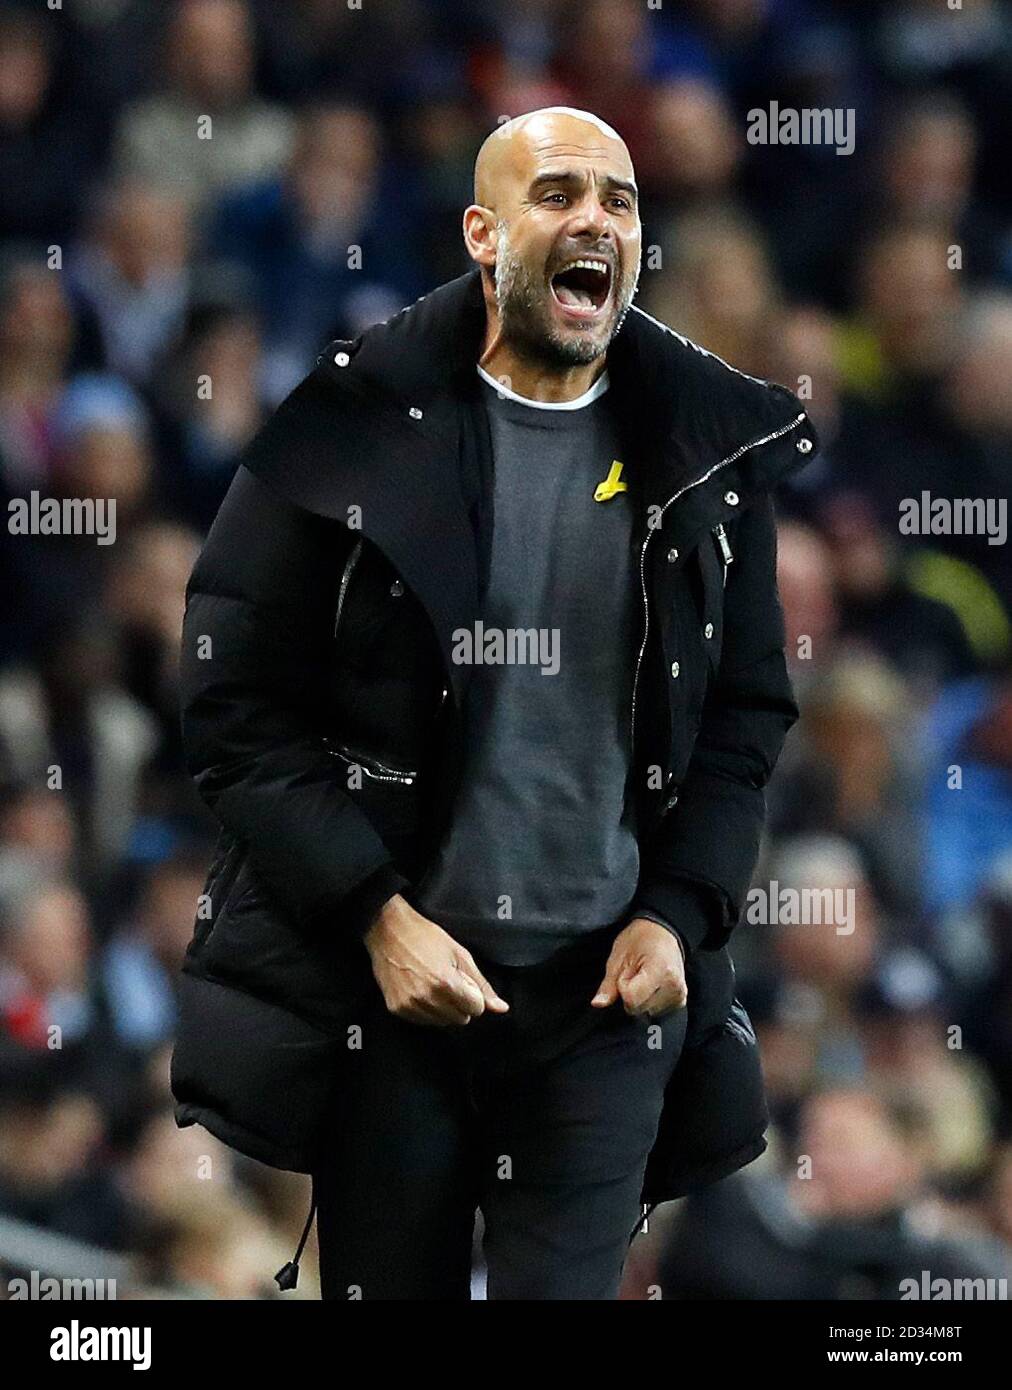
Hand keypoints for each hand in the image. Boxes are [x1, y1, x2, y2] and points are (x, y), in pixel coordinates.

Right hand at [363, 894, 509, 1026]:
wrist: (387, 931)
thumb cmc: (425, 936)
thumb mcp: (459, 954)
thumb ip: (481, 984)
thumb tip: (501, 1008)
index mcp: (446, 983)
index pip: (476, 1009)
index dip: (474, 995)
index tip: (464, 981)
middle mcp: (427, 998)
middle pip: (460, 1019)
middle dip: (460, 1003)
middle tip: (448, 981)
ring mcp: (409, 1005)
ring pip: (442, 1022)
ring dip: (443, 1008)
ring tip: (432, 984)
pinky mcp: (396, 1009)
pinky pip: (422, 1021)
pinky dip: (426, 1010)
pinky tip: (420, 989)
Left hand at [590, 917, 687, 1017]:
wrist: (663, 931)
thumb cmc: (640, 939)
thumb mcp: (618, 957)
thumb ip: (608, 984)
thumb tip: (598, 1004)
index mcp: (660, 970)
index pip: (631, 999)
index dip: (622, 987)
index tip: (626, 972)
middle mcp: (674, 986)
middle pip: (639, 1009)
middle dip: (630, 995)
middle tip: (635, 973)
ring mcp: (679, 995)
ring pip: (646, 1012)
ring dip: (640, 999)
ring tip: (644, 978)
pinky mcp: (680, 1000)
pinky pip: (656, 1011)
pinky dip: (649, 1002)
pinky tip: (651, 986)